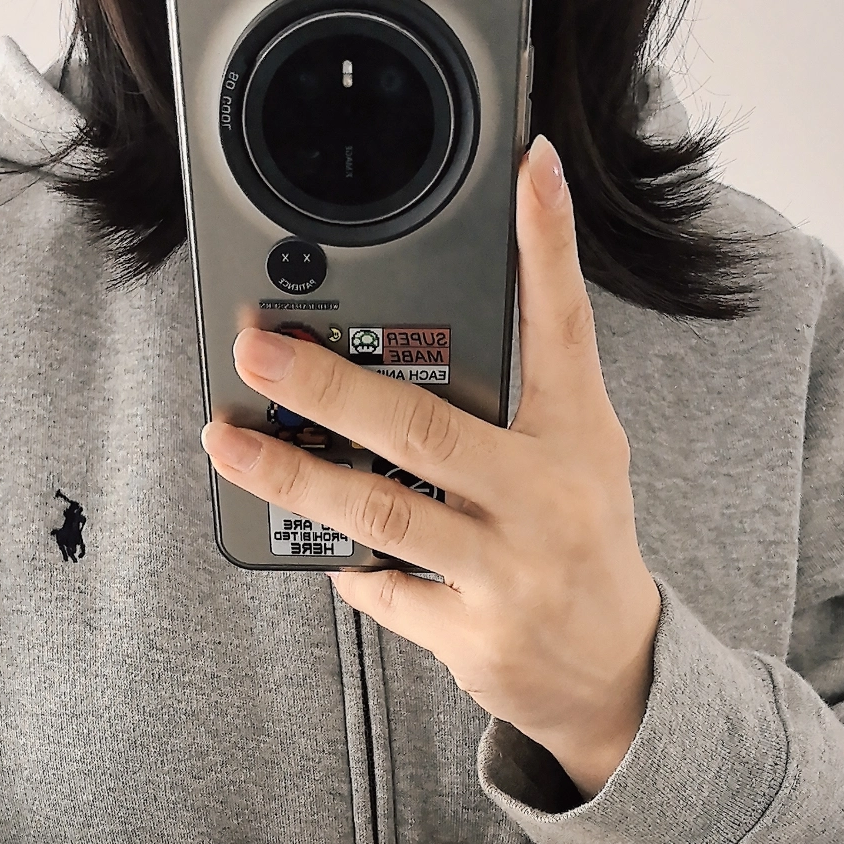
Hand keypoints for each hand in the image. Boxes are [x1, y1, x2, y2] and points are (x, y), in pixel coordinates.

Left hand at [202, 135, 661, 798]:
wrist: (615, 673)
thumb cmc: (578, 545)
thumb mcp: (579, 456)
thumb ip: (522, 395)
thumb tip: (418, 335)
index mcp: (578, 439)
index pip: (563, 329)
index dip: (548, 247)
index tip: (528, 171)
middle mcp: (546, 501)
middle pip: (426, 432)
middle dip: (330, 389)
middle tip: (260, 348)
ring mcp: (509, 574)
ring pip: (382, 518)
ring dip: (294, 478)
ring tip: (229, 443)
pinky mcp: (474, 637)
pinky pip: (382, 592)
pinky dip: (344, 567)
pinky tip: (317, 545)